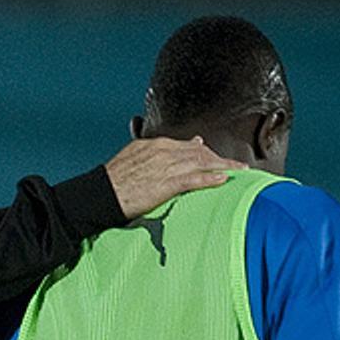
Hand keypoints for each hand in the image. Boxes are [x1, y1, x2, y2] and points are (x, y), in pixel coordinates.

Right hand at [105, 136, 245, 218]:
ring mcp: (166, 165)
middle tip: (237, 164)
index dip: (205, 151)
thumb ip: (152, 156)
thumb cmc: (114, 181)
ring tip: (239, 171)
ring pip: (201, 162)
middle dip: (219, 158)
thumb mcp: (133, 159)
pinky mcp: (166, 182)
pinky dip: (210, 178)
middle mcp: (163, 151)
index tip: (216, 156)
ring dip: (223, 166)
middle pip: (199, 152)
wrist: (100, 194)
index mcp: (154, 145)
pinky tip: (223, 179)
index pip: (187, 145)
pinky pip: (194, 178)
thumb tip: (162, 159)